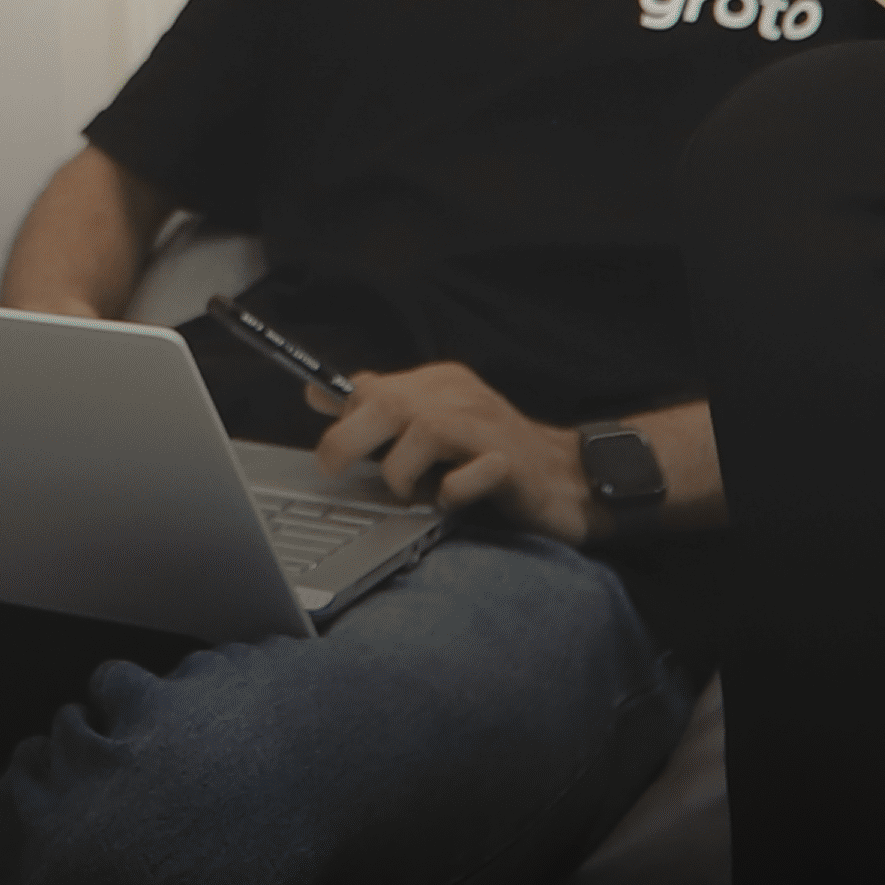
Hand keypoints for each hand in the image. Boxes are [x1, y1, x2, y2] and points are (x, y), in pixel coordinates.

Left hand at [303, 358, 588, 540]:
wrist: (566, 476)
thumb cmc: (489, 451)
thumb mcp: (430, 421)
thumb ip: (378, 406)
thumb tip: (317, 391)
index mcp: (439, 384)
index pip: (375, 387)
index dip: (342, 414)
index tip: (326, 443)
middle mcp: (461, 398)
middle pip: (391, 404)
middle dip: (351, 440)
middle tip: (337, 472)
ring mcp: (489, 429)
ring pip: (426, 434)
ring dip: (403, 471)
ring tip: (409, 493)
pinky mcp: (512, 465)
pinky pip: (474, 474)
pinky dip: (453, 492)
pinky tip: (452, 500)